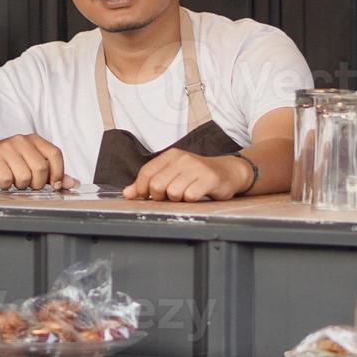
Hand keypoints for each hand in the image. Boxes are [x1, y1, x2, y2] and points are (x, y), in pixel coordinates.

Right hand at [0, 134, 65, 189]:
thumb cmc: (9, 161)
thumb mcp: (32, 163)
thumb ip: (53, 173)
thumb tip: (73, 183)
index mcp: (35, 140)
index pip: (55, 154)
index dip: (58, 172)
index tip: (55, 185)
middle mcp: (22, 140)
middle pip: (41, 168)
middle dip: (37, 183)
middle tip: (30, 184)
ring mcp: (7, 147)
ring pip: (24, 176)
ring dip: (21, 185)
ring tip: (14, 180)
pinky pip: (7, 179)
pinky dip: (7, 186)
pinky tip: (3, 181)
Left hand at [123, 150, 249, 201]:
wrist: (228, 172)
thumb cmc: (198, 175)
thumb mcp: (172, 174)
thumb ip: (149, 183)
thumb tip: (127, 193)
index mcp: (171, 155)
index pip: (146, 173)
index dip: (142, 189)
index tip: (148, 196)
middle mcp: (183, 158)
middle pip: (157, 185)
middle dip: (161, 196)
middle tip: (171, 196)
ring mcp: (196, 167)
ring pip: (173, 193)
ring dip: (178, 199)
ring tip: (187, 193)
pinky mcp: (209, 178)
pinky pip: (190, 196)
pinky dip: (191, 200)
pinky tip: (198, 195)